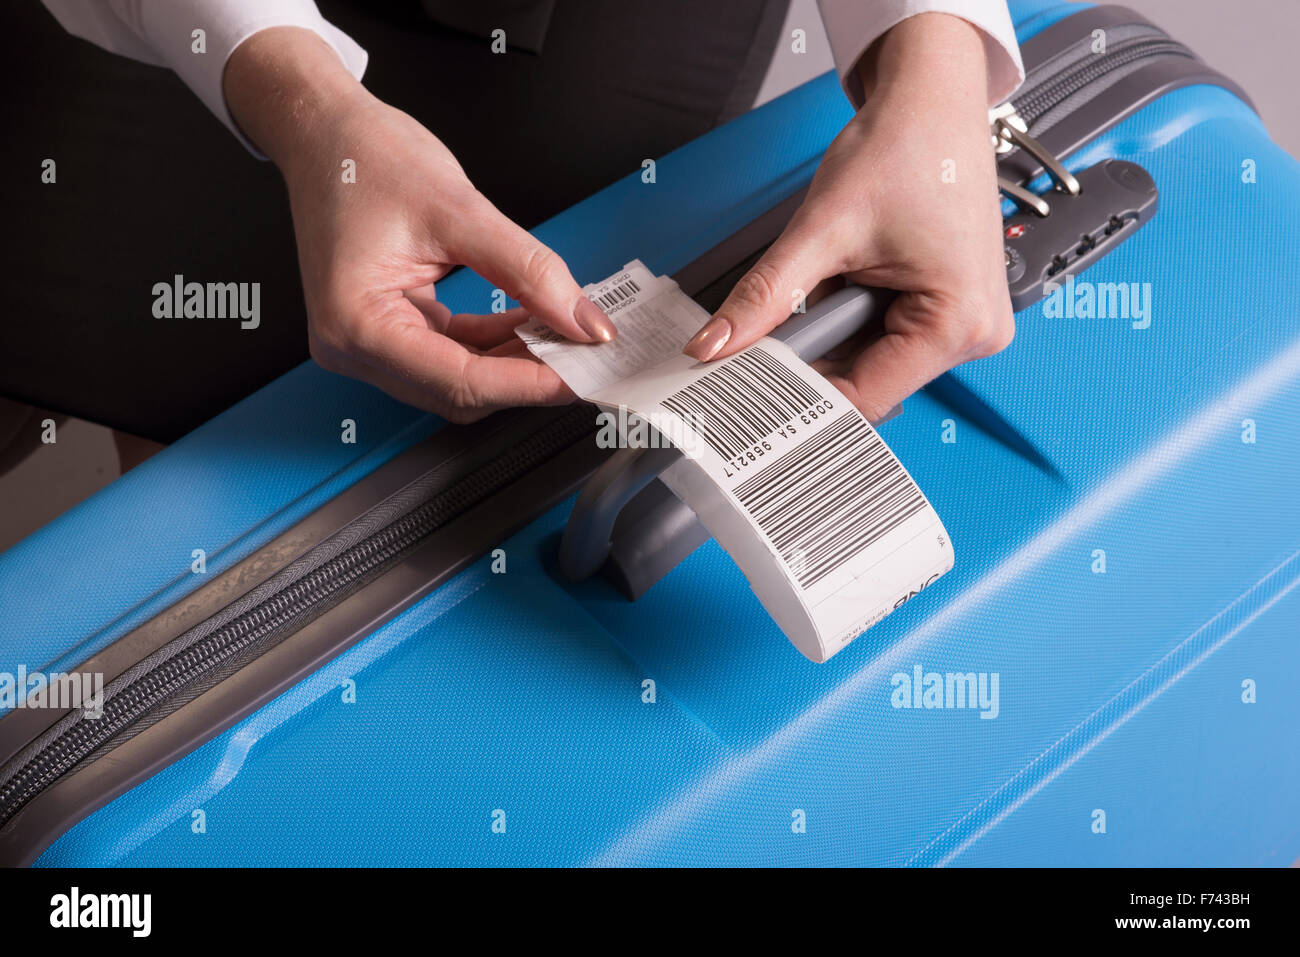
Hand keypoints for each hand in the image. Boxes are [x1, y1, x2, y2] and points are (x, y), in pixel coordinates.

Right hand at [223, 28, 612, 422]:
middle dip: (527, 376)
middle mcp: (353, 347)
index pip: (461, 381)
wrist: (324, 133)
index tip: (583, 372)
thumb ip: (529, 270)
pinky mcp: (385, 330)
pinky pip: (451, 355)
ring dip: (515, 362)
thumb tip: (583, 320)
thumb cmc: (364, 158)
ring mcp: (366, 344)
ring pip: (460, 380)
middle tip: (585, 354)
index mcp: (356, 325)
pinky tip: (533, 324)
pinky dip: (494, 345)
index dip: (531, 382)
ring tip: (565, 336)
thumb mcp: (460, 210)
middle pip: (460, 391)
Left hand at [683, 13, 1013, 422]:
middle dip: (814, 359)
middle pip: (868, 383)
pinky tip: (845, 282)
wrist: (932, 101)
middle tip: (767, 333)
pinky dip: (850, 318)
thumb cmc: (906, 145)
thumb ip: (765, 296)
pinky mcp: (948, 310)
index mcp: (959, 322)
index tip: (750, 396)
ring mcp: (966, 323)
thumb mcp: (822, 229)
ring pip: (871, 361)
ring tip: (826, 281)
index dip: (800, 399)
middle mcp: (974, 333)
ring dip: (833, 333)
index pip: (864, 398)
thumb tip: (715, 345)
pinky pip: (884, 338)